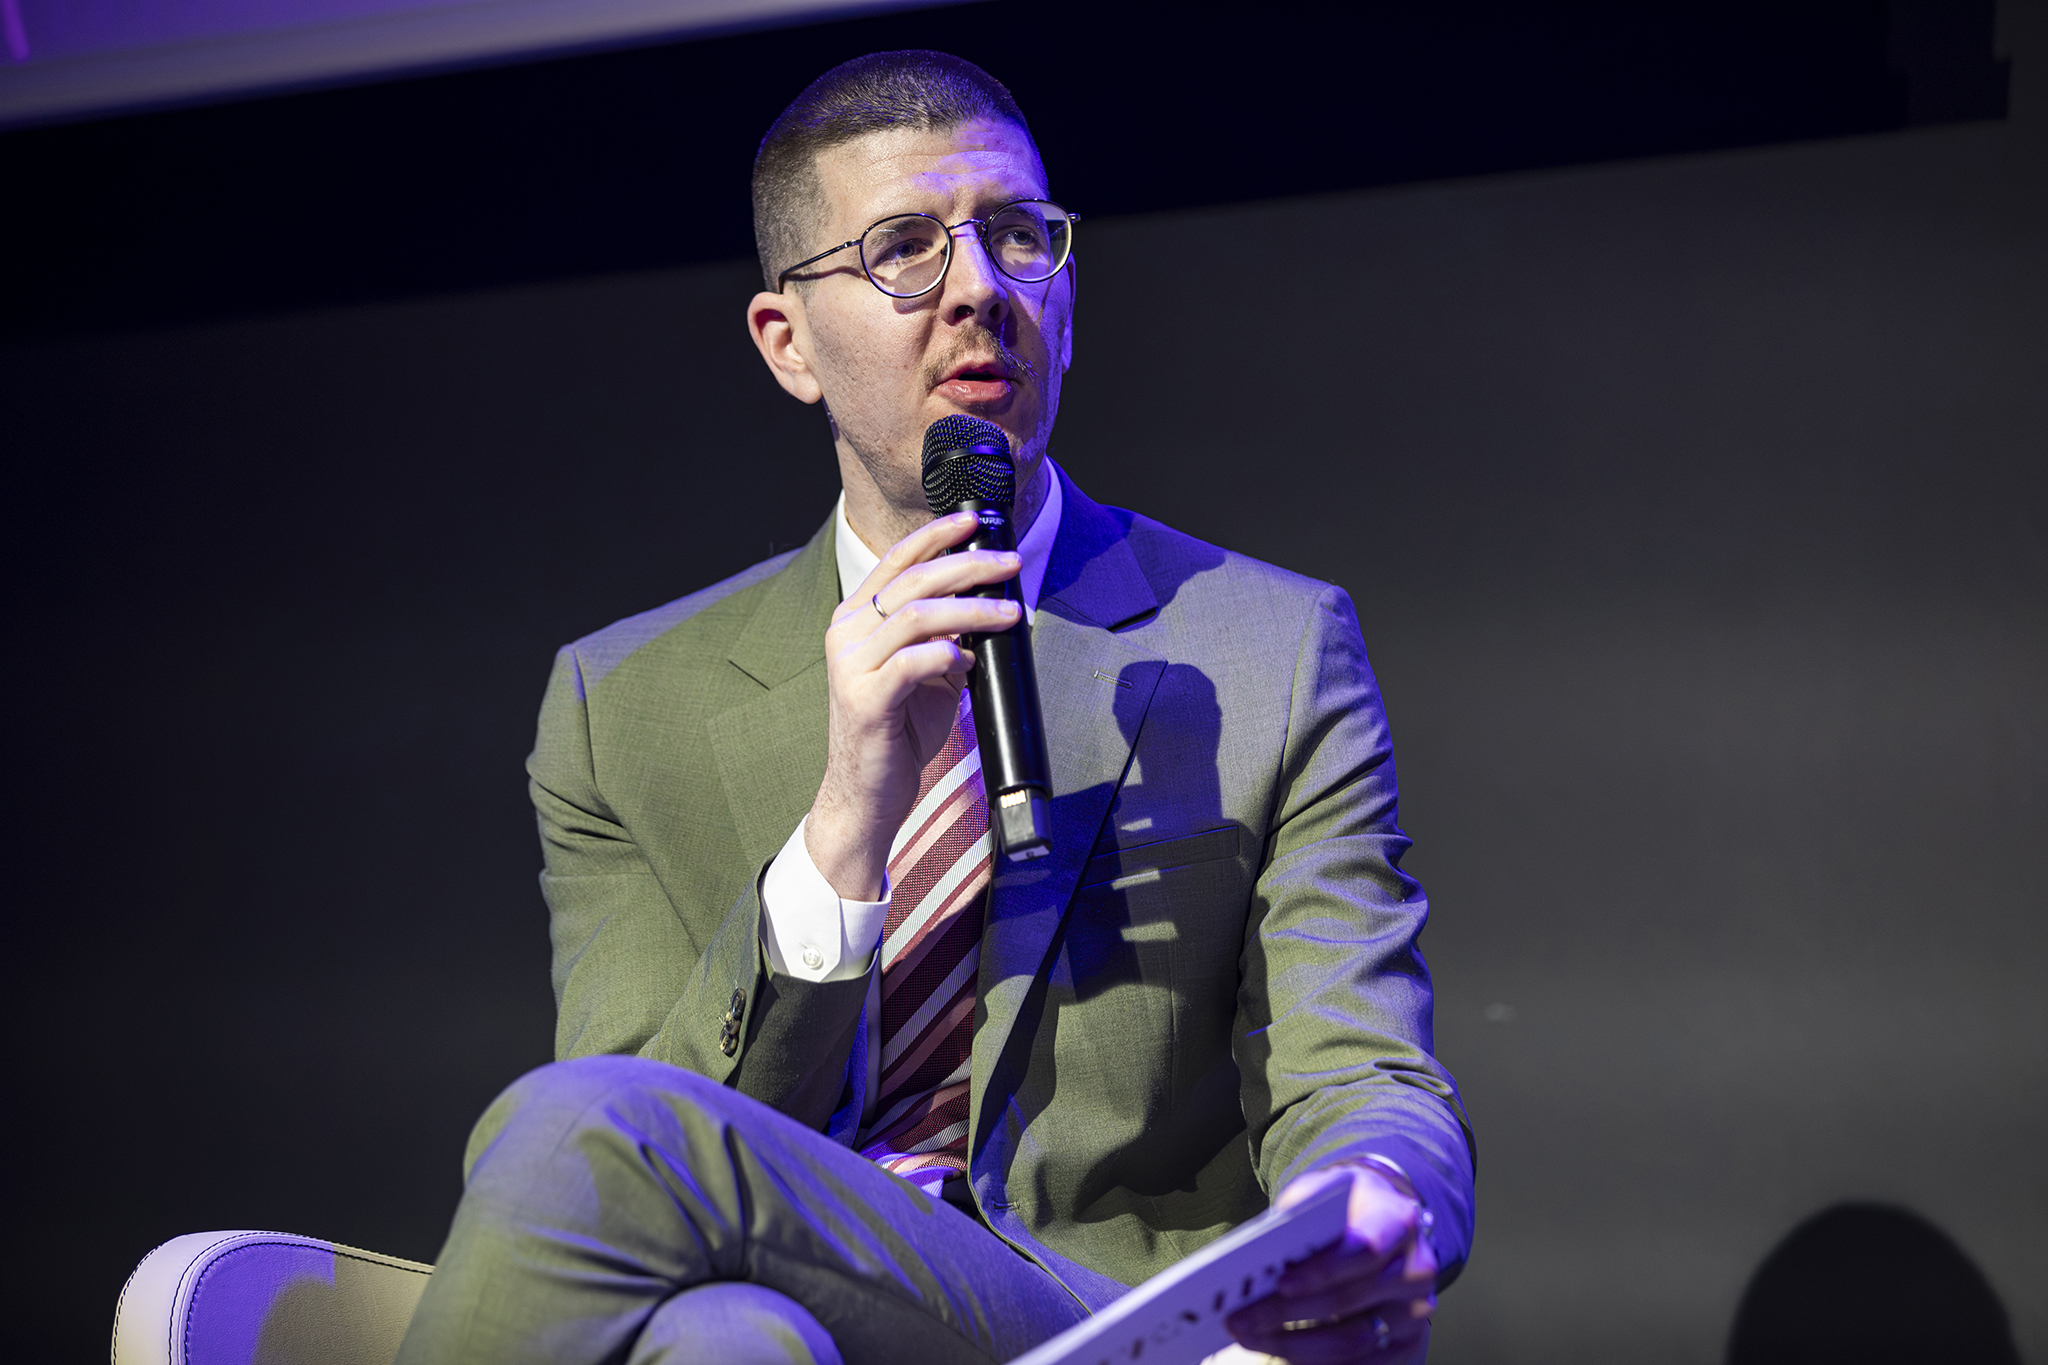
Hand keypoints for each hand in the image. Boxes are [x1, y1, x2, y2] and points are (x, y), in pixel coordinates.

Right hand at [806, 511, 1022, 899]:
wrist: (868, 792)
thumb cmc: (898, 731)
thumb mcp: (926, 672)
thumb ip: (945, 636)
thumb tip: (988, 603)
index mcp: (856, 619)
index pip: (895, 560)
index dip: (935, 535)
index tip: (974, 523)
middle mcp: (847, 634)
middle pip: (913, 581)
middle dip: (968, 567)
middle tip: (1009, 565)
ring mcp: (851, 666)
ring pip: (916, 616)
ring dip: (971, 610)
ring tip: (1008, 613)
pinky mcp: (864, 700)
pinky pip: (912, 662)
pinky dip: (948, 655)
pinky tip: (968, 661)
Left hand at [1224, 1165, 1437, 1362]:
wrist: (1380, 1221)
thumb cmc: (1344, 1209)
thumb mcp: (1321, 1192)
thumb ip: (1297, 1216)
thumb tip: (1260, 1255)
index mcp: (1397, 1221)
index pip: (1363, 1249)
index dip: (1322, 1271)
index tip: (1281, 1284)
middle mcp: (1414, 1268)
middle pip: (1349, 1300)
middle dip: (1287, 1313)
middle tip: (1241, 1319)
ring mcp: (1415, 1310)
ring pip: (1352, 1342)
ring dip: (1294, 1345)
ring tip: (1250, 1336)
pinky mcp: (1406, 1342)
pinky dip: (1317, 1362)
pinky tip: (1280, 1352)